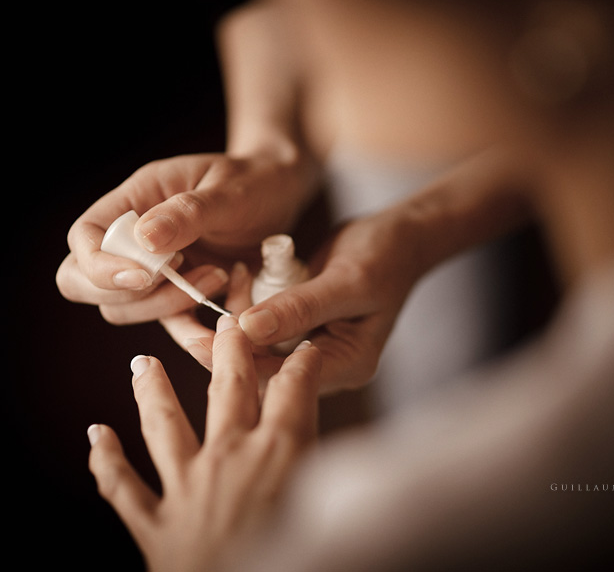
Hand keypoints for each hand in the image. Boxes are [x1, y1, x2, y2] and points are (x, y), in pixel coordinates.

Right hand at [56, 150, 318, 324]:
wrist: (285, 194)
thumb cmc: (256, 180)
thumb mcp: (229, 190)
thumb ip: (188, 213)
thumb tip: (143, 239)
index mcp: (136, 199)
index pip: (85, 238)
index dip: (100, 265)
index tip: (145, 277)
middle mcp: (135, 237)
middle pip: (84, 281)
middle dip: (124, 295)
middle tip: (180, 278)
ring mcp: (155, 270)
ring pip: (124, 310)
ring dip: (167, 306)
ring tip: (219, 276)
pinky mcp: (182, 295)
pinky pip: (170, 325)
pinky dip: (194, 330)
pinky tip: (228, 314)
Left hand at [87, 316, 321, 571]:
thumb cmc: (292, 558)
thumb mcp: (324, 507)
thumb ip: (320, 469)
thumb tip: (333, 448)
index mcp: (279, 453)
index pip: (293, 388)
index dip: (302, 362)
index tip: (305, 347)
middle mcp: (230, 457)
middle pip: (228, 387)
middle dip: (229, 349)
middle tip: (224, 323)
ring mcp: (188, 487)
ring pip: (164, 424)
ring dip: (152, 390)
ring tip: (142, 363)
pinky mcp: (156, 523)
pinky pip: (122, 485)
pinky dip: (105, 460)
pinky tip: (95, 435)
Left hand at [167, 209, 420, 393]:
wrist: (401, 237)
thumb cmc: (384, 256)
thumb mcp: (346, 281)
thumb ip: (299, 307)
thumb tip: (247, 330)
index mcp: (348, 365)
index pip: (287, 378)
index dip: (247, 358)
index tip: (217, 326)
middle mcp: (329, 365)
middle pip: (266, 369)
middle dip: (234, 339)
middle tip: (212, 306)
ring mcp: (313, 348)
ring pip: (258, 347)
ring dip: (239, 316)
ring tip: (237, 275)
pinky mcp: (299, 329)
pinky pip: (262, 327)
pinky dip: (248, 303)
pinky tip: (244, 275)